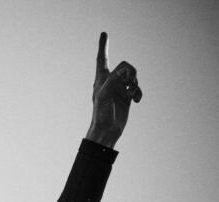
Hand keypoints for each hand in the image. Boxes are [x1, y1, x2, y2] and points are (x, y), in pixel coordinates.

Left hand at [86, 32, 141, 148]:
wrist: (107, 130)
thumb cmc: (101, 114)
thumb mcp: (103, 96)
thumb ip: (112, 81)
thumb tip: (122, 72)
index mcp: (101, 80)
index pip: (101, 59)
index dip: (103, 46)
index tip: (104, 33)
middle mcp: (110, 82)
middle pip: (125, 66)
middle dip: (130, 71)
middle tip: (130, 81)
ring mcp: (119, 89)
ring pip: (132, 77)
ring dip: (136, 83)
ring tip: (132, 93)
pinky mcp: (126, 96)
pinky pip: (136, 88)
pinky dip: (139, 92)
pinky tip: (137, 101)